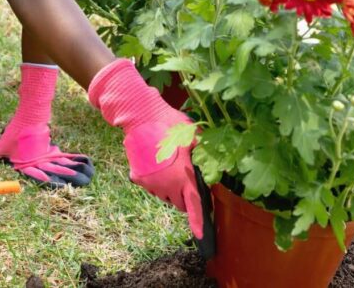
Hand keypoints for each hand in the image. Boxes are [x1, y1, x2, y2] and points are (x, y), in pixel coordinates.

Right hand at [123, 120, 202, 238]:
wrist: (141, 116)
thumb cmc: (170, 124)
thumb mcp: (194, 137)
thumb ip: (206, 155)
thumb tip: (216, 167)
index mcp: (183, 178)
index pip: (194, 206)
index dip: (198, 223)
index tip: (202, 237)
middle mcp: (166, 186)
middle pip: (179, 203)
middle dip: (185, 196)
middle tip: (185, 177)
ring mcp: (150, 183)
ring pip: (164, 195)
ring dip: (170, 188)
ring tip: (169, 165)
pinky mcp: (137, 178)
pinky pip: (150, 186)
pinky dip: (155, 180)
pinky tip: (155, 163)